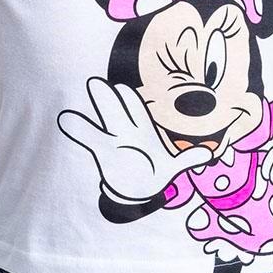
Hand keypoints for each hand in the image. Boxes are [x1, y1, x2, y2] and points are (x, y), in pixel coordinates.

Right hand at [57, 77, 212, 200]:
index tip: (122, 90)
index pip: (136, 109)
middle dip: (107, 99)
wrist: (138, 187)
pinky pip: (89, 139)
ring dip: (88, 120)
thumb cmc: (155, 169)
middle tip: (95, 84)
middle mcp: (125, 130)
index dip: (130, 100)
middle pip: (115, 111)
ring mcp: (112, 140)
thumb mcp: (173, 167)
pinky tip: (64, 119)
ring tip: (71, 111)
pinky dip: (77, 130)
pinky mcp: (101, 152)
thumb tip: (208, 155)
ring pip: (100, 125)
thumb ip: (188, 159)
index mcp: (143, 130)